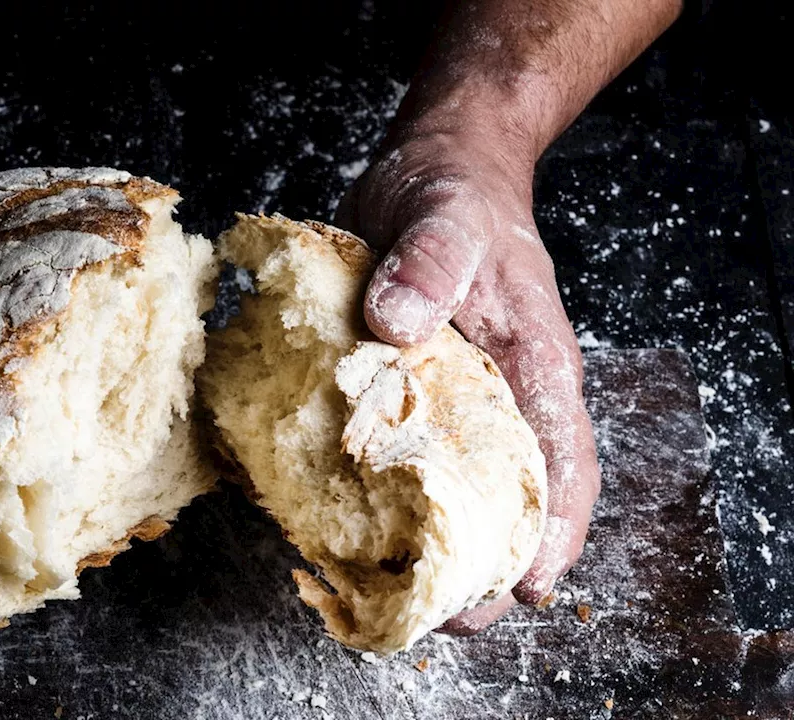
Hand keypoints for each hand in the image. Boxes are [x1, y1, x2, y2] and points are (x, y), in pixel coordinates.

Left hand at [335, 131, 600, 631]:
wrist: (432, 169)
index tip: (527, 587)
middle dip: (485, 564)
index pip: (561, 458)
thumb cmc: (454, 193)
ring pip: (455, 487)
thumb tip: (394, 326)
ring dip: (431, 546)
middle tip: (447, 621)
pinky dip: (378, 496)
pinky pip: (398, 455)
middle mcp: (499, 392)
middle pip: (510, 496)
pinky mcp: (405, 390)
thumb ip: (426, 263)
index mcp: (532, 363)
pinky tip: (343, 528)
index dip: (552, 530)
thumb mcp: (443, 215)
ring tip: (394, 599)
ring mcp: (452, 396)